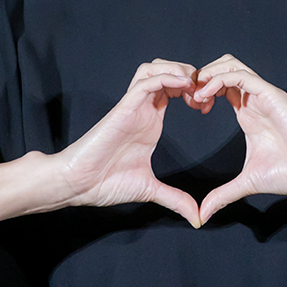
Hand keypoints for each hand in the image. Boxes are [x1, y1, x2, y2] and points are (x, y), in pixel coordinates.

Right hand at [52, 60, 201, 226]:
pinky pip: (146, 81)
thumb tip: (196, 218)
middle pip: (167, 70)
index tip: (208, 106)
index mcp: (151, 121)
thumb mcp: (150, 190)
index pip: (174, 89)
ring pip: (155, 68)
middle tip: (205, 93)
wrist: (78, 184)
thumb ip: (175, 199)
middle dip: (190, 74)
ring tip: (193, 86)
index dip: (195, 91)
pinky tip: (182, 86)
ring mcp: (133, 106)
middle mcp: (143, 109)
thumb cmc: (105, 183)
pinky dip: (166, 77)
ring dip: (177, 70)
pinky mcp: (124, 107)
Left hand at [192, 55, 286, 223]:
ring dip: (209, 74)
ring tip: (197, 94)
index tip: (192, 108)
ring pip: (231, 64)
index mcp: (249, 112)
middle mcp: (255, 99)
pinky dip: (220, 80)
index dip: (202, 91)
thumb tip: (204, 214)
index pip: (222, 85)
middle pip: (224, 66)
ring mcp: (263, 94)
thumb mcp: (247, 183)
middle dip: (202, 77)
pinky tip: (207, 96)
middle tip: (189, 97)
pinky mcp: (271, 94)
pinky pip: (241, 75)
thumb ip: (224, 194)